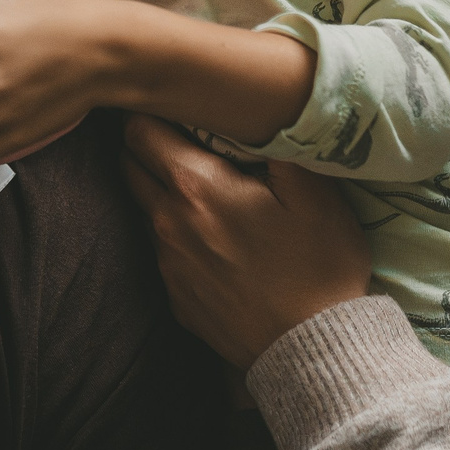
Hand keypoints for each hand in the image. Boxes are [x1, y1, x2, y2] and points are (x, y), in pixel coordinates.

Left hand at [119, 113, 372, 369]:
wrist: (315, 350)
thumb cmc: (319, 266)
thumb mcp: (315, 192)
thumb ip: (275, 144)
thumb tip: (249, 114)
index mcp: (195, 186)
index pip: (139, 128)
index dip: (151, 107)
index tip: (174, 100)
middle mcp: (166, 222)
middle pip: (129, 164)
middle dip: (147, 143)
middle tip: (183, 133)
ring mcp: (166, 264)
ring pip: (144, 207)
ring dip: (162, 189)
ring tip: (204, 184)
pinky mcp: (174, 297)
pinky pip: (163, 249)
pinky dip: (178, 232)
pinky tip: (215, 236)